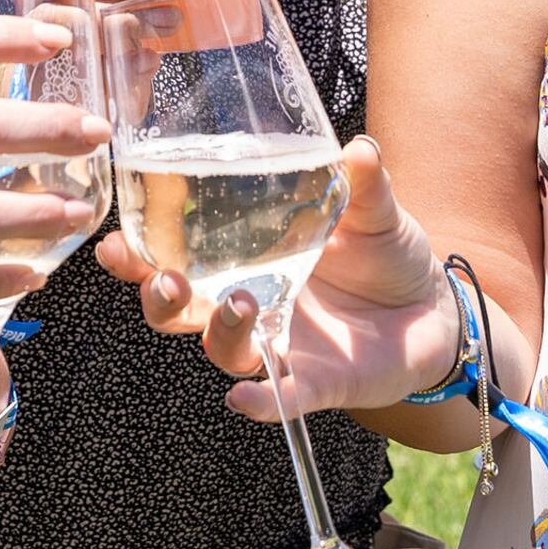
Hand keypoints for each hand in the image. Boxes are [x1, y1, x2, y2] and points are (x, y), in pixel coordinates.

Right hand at [92, 137, 458, 419]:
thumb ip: (363, 183)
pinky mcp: (315, 383)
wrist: (435, 311)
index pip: (177, 258)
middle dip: (158, 300)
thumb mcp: (374, 211)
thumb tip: (358, 146)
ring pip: (224, 352)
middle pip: (179, 313)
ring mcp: (280, 347)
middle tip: (164, 279)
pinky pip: (279, 398)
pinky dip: (261, 402)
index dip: (138, 256)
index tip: (112, 241)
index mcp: (248, 258)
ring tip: (240, 303)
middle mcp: (251, 304)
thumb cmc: (387, 255)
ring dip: (220, 331)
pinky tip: (244, 399)